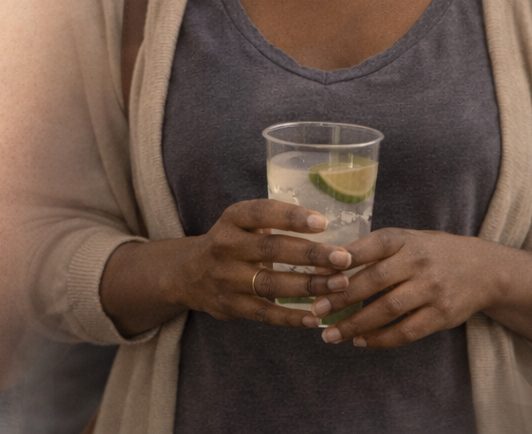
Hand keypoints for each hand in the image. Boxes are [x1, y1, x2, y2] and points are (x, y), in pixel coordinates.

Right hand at [166, 199, 353, 328]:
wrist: (188, 274)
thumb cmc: (231, 244)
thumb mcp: (241, 224)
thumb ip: (272, 222)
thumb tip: (326, 227)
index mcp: (231, 220)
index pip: (260, 213)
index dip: (291, 217)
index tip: (323, 222)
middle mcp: (225, 246)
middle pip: (271, 249)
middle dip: (310, 254)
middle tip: (343, 258)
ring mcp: (226, 278)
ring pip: (270, 283)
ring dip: (308, 285)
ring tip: (339, 285)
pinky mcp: (229, 305)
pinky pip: (264, 313)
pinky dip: (290, 317)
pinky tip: (314, 317)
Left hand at [311, 229, 510, 348]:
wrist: (483, 269)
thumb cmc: (429, 252)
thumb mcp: (404, 240)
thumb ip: (369, 252)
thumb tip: (324, 268)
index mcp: (403, 239)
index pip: (369, 247)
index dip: (341, 260)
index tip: (314, 274)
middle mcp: (418, 262)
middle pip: (374, 281)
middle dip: (341, 297)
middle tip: (316, 310)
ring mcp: (432, 290)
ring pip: (388, 310)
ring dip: (356, 324)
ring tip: (331, 334)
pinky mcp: (442, 315)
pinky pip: (407, 331)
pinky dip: (381, 339)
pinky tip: (361, 341)